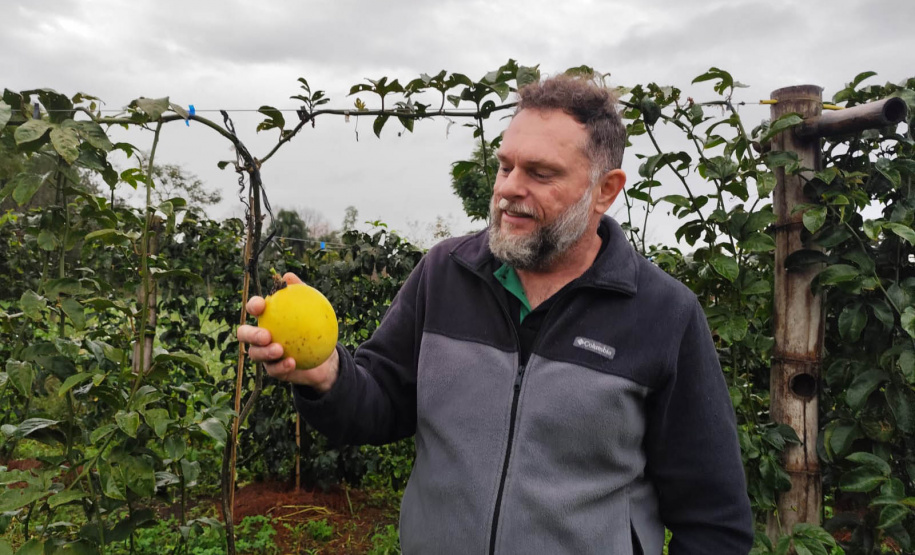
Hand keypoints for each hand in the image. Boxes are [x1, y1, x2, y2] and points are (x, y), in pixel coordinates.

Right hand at [236, 272, 339, 392]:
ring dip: (265, 352)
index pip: (254, 309)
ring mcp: (264, 354)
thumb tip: (288, 276)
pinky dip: (282, 366)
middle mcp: (259, 336)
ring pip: (255, 354)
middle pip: (244, 334)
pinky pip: (274, 369)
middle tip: (266, 335)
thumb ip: (300, 292)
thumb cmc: (313, 325)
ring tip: (279, 350)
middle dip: (251, 334)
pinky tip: (292, 362)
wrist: (323, 353)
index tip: (261, 305)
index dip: (253, 306)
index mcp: (267, 317)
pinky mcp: (273, 370)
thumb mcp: (311, 307)